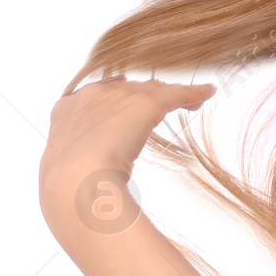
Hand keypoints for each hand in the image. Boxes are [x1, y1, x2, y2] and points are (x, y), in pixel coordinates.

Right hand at [40, 73, 214, 194]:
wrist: (76, 181)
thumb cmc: (70, 187)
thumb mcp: (71, 171)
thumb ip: (83, 165)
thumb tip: (96, 181)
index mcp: (67, 111)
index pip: (99, 96)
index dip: (118, 101)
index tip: (128, 108)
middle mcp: (91, 95)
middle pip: (128, 89)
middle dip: (148, 96)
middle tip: (166, 104)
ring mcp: (118, 96)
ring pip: (153, 89)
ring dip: (173, 94)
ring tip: (193, 101)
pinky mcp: (145, 103)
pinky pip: (176, 93)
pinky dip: (194, 92)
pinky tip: (208, 93)